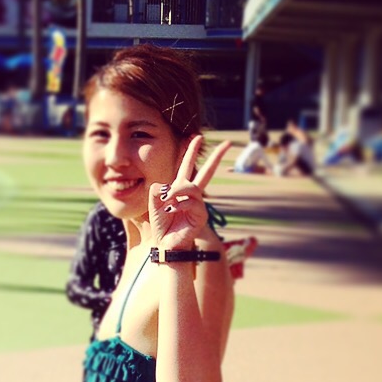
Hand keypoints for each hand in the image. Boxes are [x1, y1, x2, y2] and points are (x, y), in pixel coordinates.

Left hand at [148, 135, 232, 249]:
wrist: (165, 244)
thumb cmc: (161, 225)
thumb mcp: (154, 204)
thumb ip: (157, 191)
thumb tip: (165, 186)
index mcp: (181, 189)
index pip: (187, 166)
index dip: (191, 152)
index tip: (198, 137)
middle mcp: (192, 195)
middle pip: (207, 172)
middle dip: (217, 157)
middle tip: (227, 143)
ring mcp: (198, 204)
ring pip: (191, 188)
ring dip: (177, 191)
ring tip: (166, 200)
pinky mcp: (201, 215)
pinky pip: (191, 203)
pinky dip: (178, 204)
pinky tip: (170, 210)